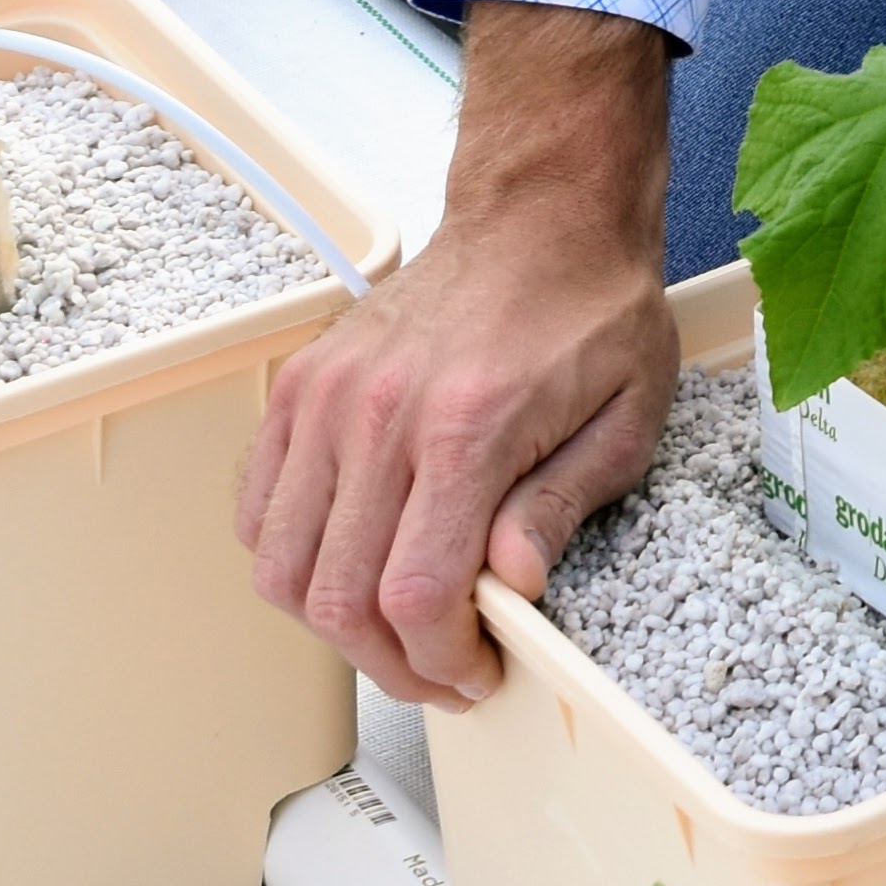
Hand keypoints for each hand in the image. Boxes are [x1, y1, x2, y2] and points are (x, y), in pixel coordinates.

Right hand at [236, 0, 678, 706]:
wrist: (543, 213)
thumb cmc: (592, 307)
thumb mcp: (627, 413)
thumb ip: (562, 505)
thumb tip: (512, 586)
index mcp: (466, 427)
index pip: (414, 594)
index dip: (438, 661)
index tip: (475, 672)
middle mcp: (379, 414)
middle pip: (336, 595)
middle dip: (390, 664)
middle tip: (441, 671)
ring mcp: (327, 397)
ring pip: (279, 563)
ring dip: (332, 622)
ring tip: (395, 630)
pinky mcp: (301, 385)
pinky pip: (258, 506)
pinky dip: (289, 558)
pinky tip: (350, 564)